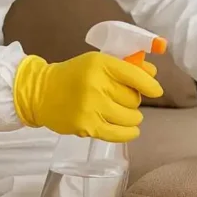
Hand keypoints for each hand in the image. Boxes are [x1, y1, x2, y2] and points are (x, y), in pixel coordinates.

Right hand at [13, 52, 161, 142]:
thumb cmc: (73, 75)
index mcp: (100, 64)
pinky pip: (118, 134)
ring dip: (132, 117)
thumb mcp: (96, 62)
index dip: (150, 85)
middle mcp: (96, 84)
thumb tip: (153, 75)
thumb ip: (125, 67)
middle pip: (133, 98)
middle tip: (123, 99)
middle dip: (133, 100)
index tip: (156, 91)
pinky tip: (131, 130)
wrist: (41, 92)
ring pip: (129, 116)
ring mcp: (91, 107)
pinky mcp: (87, 126)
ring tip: (125, 113)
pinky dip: (129, 133)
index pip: (134, 75)